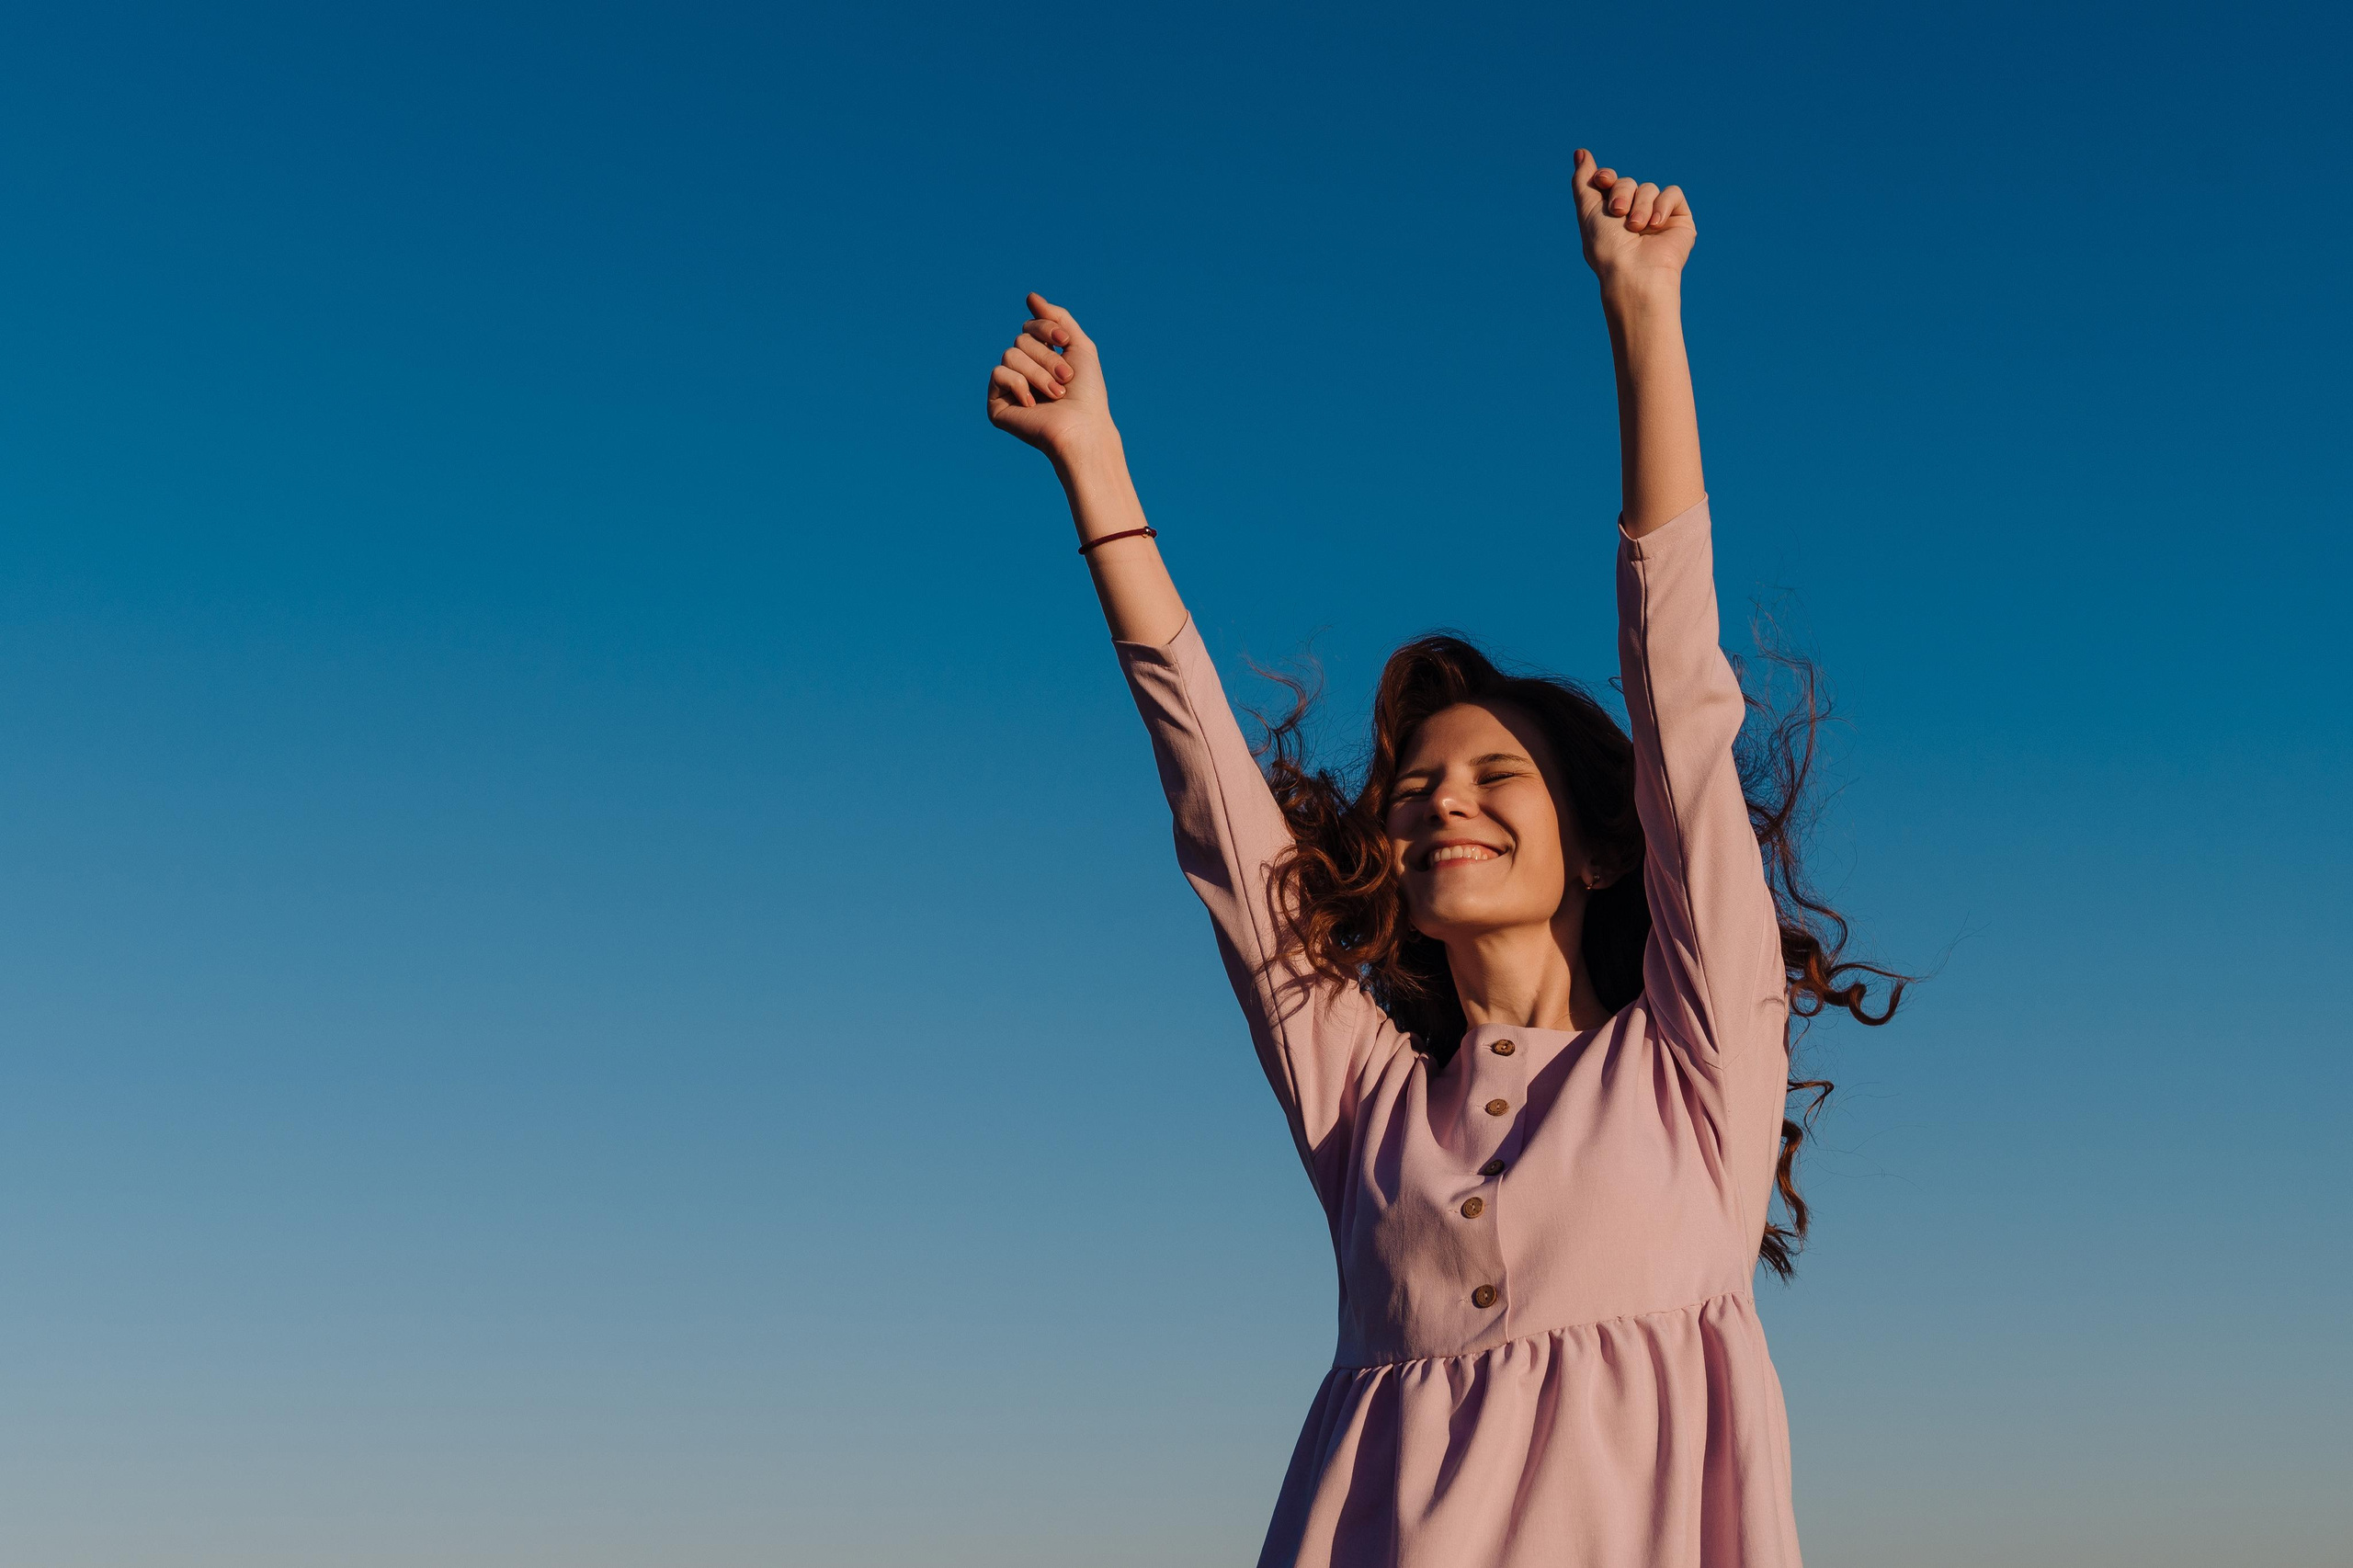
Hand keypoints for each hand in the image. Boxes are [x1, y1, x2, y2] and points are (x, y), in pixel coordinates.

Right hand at [986, 292, 1115, 463]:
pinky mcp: (997, 404)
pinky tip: (1032, 404)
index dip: (1047, 329)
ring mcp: (1009, 388)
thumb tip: (1030, 296)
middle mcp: (1023, 371)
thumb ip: (1057, 318)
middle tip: (1065, 380)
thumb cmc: (1087, 393)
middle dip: (1047, 357)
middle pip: (1021, 339)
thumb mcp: (1079, 346)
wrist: (1082, 427)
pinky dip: (1019, 385)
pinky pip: (998, 373)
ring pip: (1010, 355)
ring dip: (1038, 373)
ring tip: (1054, 395)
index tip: (1064, 341)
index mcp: (1040, 358)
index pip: (1030, 327)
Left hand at [1572, 148, 1695, 286]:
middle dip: (1622, 193)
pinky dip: (1663, 205)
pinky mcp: (1678, 219)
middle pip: (1627, 182)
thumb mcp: (1587, 212)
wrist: (1635, 271)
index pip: (1609, 182)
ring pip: (1649, 188)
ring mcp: (1656, 217)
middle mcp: (1632, 215)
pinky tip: (1656, 224)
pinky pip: (1672, 193)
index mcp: (1609, 215)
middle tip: (1618, 213)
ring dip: (1641, 205)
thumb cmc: (1607, 248)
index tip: (1601, 180)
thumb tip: (1580, 152)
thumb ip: (1582, 182)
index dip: (1606, 177)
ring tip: (1636, 228)